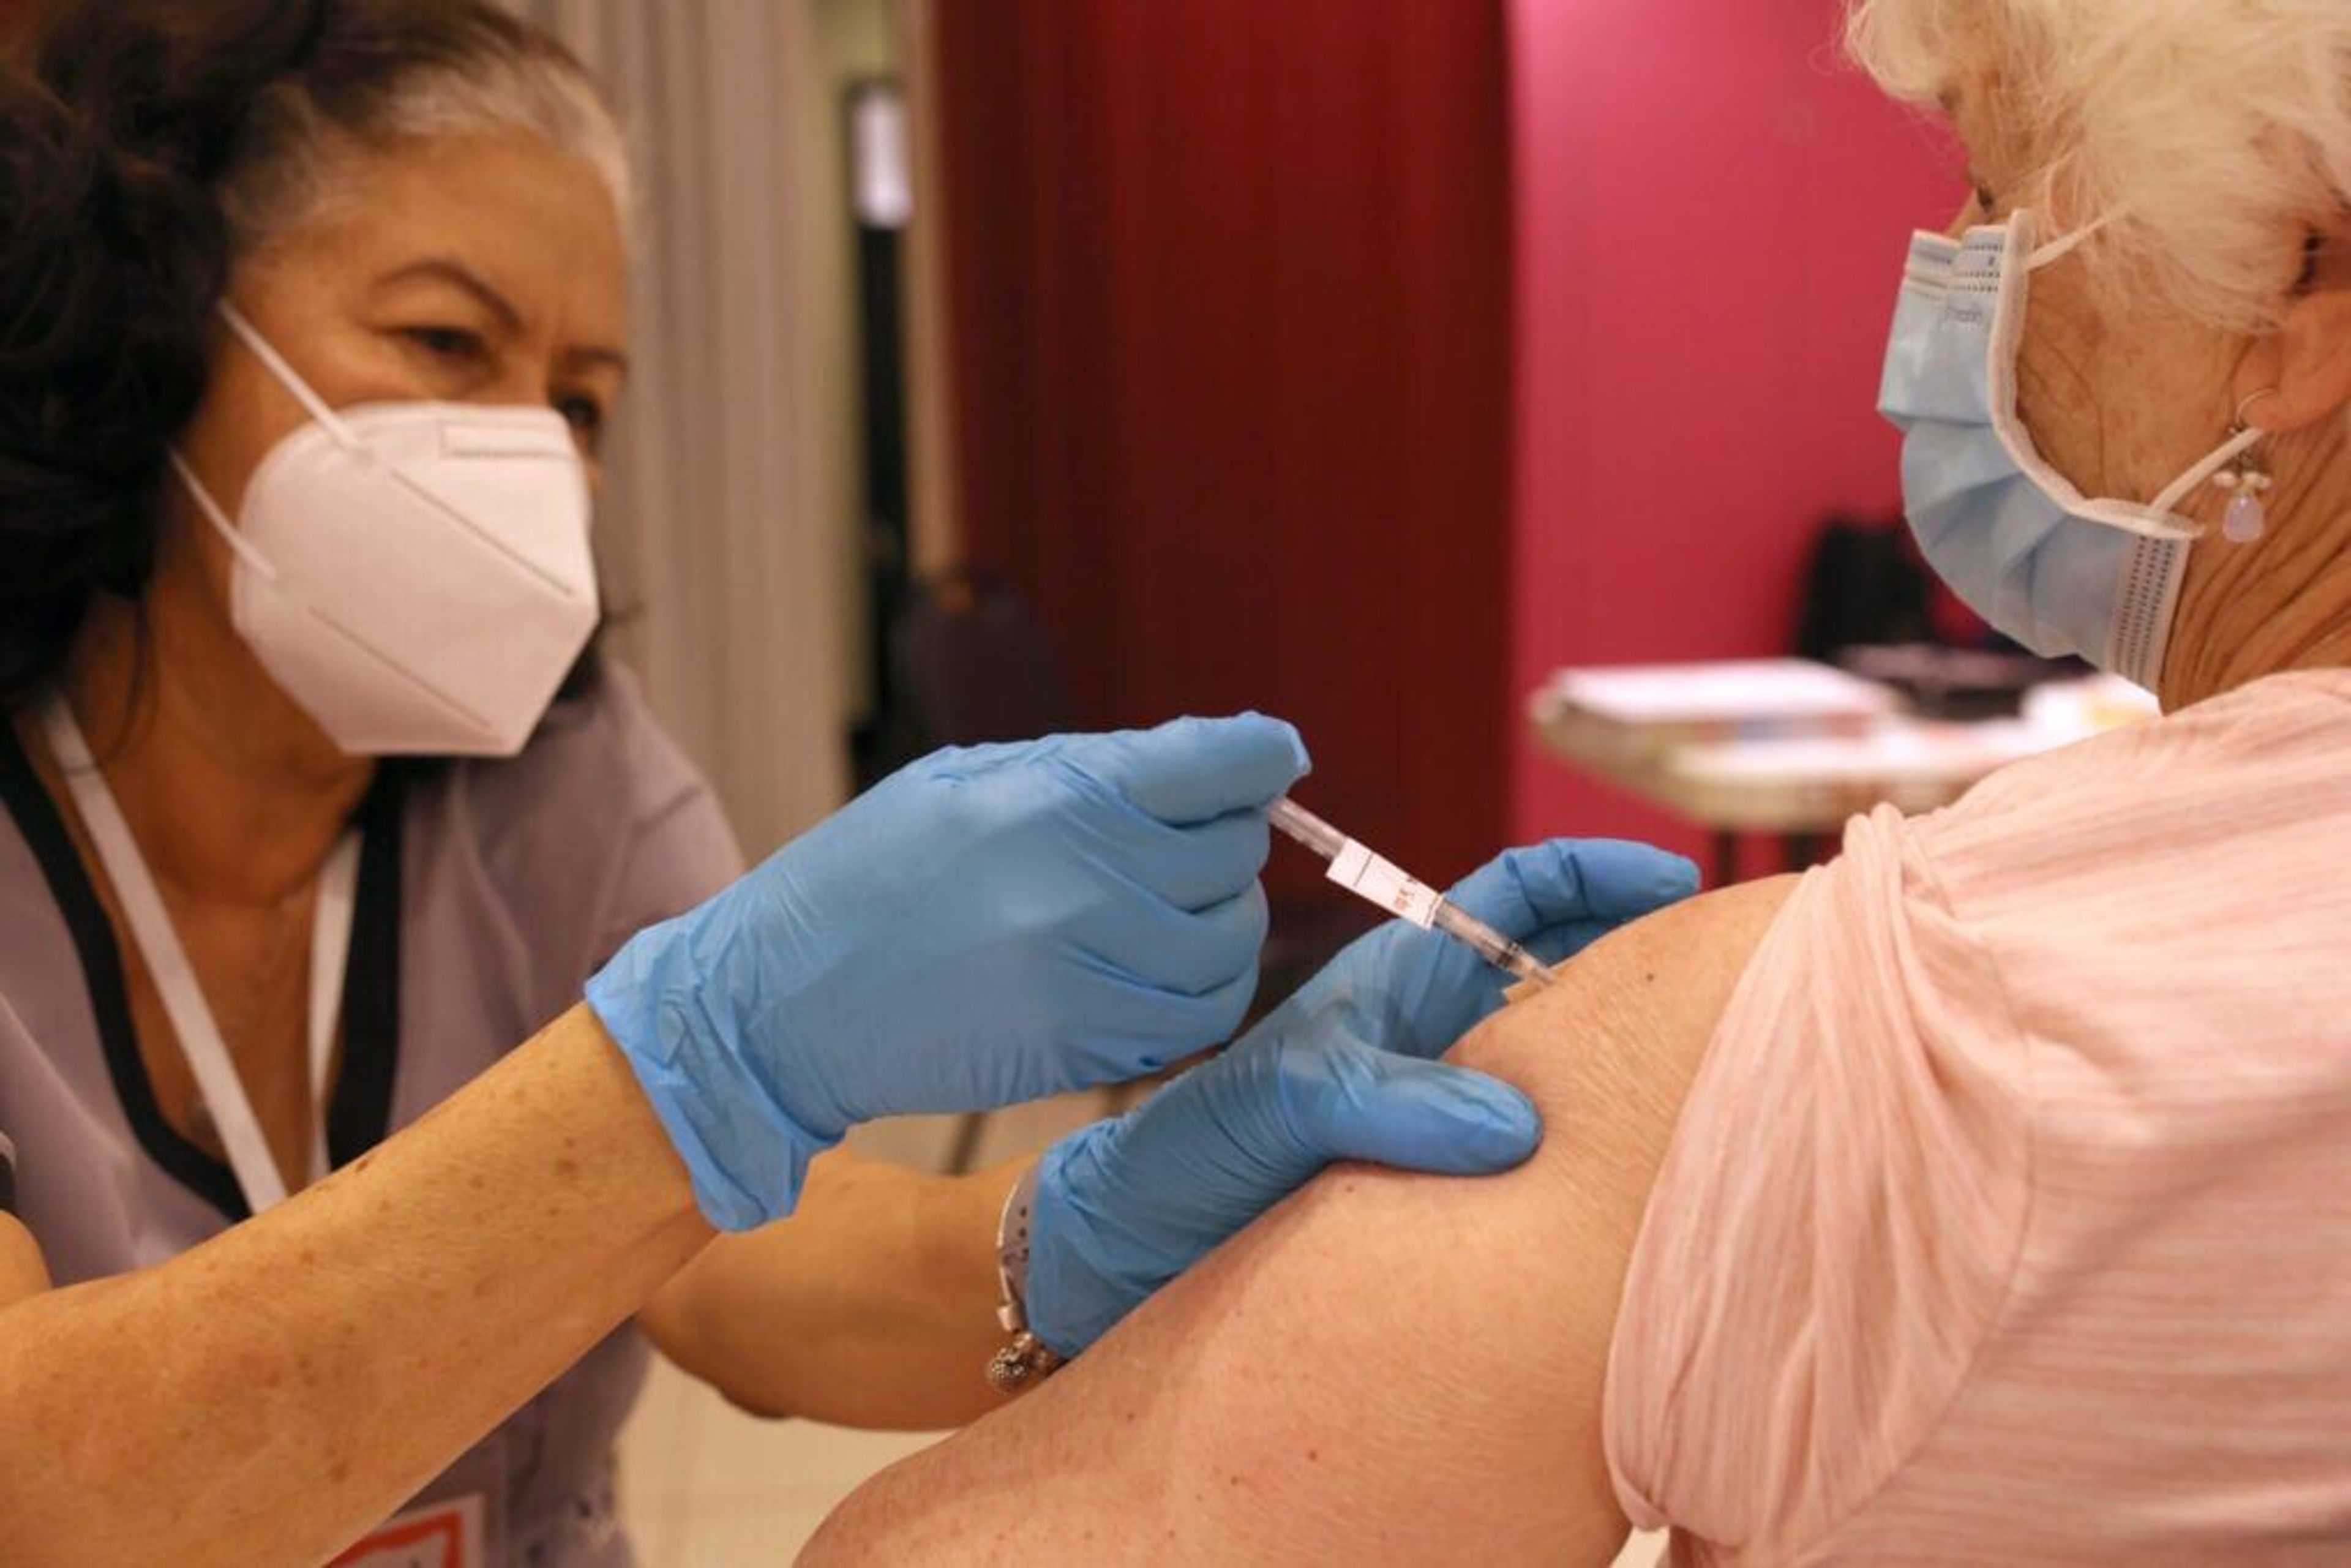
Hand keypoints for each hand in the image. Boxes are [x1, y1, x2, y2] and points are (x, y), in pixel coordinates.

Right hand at [588, 715, 1308, 1229]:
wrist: (779, 1003)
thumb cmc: (871, 874)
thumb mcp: (965, 779)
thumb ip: (1091, 771)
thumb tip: (1209, 764)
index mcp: (1056, 798)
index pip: (1219, 766)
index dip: (1261, 755)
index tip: (1272, 757)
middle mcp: (1084, 886)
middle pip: (1233, 854)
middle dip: (1226, 840)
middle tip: (1189, 840)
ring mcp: (1088, 976)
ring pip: (1231, 945)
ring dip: (1221, 922)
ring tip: (1176, 910)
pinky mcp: (1083, 1051)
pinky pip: (1198, 1020)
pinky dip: (1200, 992)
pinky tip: (1159, 971)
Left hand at [1022, 837, 1698, 1354]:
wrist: (1126, 1253)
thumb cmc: (1184, 1163)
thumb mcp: (1274, 1107)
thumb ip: (1380, 1098)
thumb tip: (1514, 1125)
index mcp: (1395, 988)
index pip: (1512, 897)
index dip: (1594, 874)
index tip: (1672, 877)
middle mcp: (1430, 1041)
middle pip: (1565, 974)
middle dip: (1647, 962)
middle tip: (1734, 981)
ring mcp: (1441, 1110)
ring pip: (1565, 1062)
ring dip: (1630, 1057)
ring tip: (1716, 1071)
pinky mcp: (1444, 1184)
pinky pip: (1544, 1148)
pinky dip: (1598, 1143)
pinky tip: (1641, 1174)